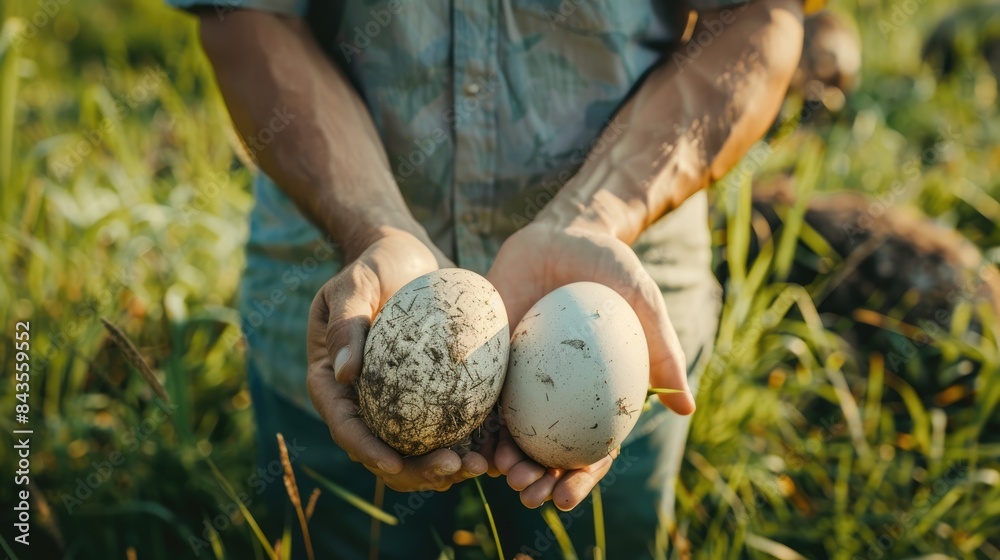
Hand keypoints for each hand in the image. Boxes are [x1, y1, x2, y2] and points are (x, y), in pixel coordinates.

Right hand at [307, 228, 487, 491]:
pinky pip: (450, 429)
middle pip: (385, 452)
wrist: (408, 257)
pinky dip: (471, 444)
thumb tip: (345, 374)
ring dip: (447, 468)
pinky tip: (497, 451)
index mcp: (335, 384)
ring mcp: (400, 404)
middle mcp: (365, 402)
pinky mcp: (434, 396)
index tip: (394, 463)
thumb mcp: (354, 284)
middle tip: (452, 468)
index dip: (368, 451)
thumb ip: (346, 324)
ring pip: (418, 451)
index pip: (346, 427)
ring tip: (479, 466)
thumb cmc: (374, 265)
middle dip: (416, 471)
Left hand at [482, 220, 693, 509]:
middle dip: (533, 481)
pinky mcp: (488, 355)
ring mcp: (519, 377)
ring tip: (491, 470)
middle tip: (524, 490)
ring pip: (507, 428)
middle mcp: (556, 393)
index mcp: (595, 395)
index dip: (578, 480)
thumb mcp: (641, 301)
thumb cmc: (609, 267)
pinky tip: (462, 432)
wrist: (563, 231)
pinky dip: (471, 414)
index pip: (589, 450)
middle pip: (544, 451)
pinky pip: (477, 389)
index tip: (565, 497)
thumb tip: (688, 408)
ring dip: (499, 457)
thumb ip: (662, 349)